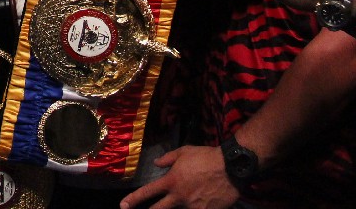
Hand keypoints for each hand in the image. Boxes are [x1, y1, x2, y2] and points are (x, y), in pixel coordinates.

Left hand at [120, 145, 237, 208]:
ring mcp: (193, 207)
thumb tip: (157, 164)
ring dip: (176, 206)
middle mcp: (179, 197)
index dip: (133, 200)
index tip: (123, 205)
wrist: (231, 167)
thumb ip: (168, 159)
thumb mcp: (183, 152)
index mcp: (171, 182)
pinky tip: (199, 201)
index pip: (148, 192)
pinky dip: (194, 207)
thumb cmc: (205, 157)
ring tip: (186, 194)